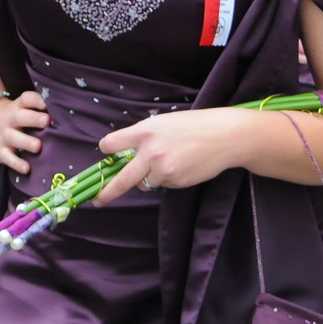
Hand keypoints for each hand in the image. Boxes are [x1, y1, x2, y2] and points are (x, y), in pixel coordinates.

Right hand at [0, 90, 47, 174]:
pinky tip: (27, 169)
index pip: (26, 99)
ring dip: (26, 142)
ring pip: (14, 138)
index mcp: (18, 107)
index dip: (35, 100)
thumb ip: (37, 110)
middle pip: (20, 117)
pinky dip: (17, 164)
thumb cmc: (14, 118)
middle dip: (33, 119)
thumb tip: (63, 113)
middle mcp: (10, 119)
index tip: (46, 105)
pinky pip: (8, 158)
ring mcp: (3, 136)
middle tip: (46, 121)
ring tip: (38, 146)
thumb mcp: (20, 109)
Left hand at [93, 107, 245, 204]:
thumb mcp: (162, 123)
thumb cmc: (192, 125)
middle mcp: (150, 153)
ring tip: (169, 160)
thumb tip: (125, 154)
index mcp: (144, 132)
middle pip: (122, 179)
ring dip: (148, 177)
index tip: (106, 153)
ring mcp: (163, 170)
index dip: (107, 149)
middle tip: (97, 200)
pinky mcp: (176, 182)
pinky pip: (162, 184)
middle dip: (108, 192)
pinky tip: (181, 165)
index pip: (112, 144)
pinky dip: (166, 178)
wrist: (225, 137)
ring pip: (144, 183)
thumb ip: (142, 137)